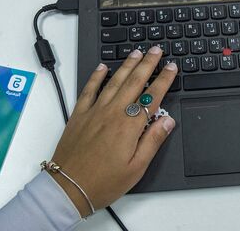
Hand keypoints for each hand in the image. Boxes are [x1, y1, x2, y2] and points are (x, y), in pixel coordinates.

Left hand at [48, 47, 176, 216]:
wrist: (67, 189)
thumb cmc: (103, 182)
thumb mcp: (136, 168)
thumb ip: (153, 141)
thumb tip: (168, 120)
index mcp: (129, 126)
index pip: (152, 96)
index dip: (164, 80)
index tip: (172, 67)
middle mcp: (113, 113)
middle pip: (134, 82)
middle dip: (148, 64)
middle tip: (156, 50)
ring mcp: (95, 111)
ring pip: (114, 81)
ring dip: (127, 65)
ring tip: (137, 52)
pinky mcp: (80, 114)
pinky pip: (89, 90)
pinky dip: (96, 77)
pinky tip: (103, 67)